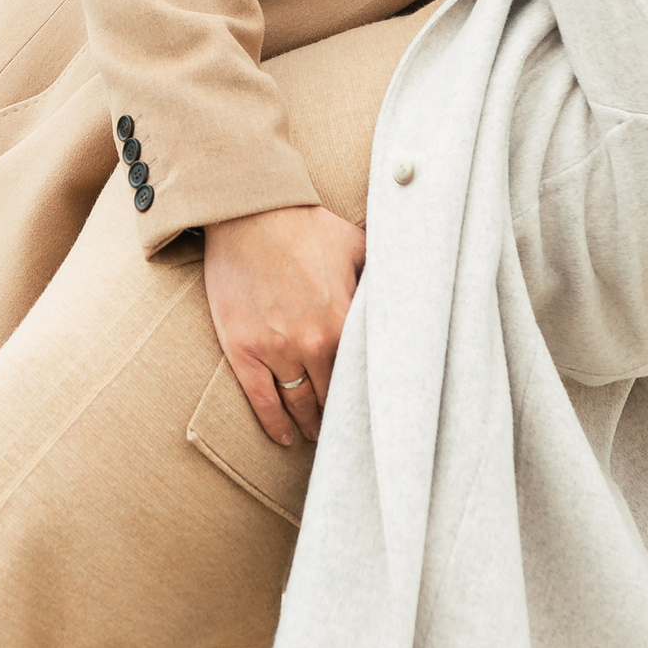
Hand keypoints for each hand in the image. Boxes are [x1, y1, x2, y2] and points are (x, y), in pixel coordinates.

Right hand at [201, 204, 364, 446]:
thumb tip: (403, 292)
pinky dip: (274, 424)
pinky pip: (262, 400)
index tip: (375, 409)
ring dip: (311, 425)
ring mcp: (276, 349)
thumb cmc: (304, 223)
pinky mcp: (243, 349)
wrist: (250, 211)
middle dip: (342, 415)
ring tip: (316, 436)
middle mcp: (313, 342)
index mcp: (344, 319)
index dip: (370, 394)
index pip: (364, 374)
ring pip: (299, 403)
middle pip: (334, 396)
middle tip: (348, 430)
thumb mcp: (356, 245)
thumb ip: (378, 277)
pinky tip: (285, 437)